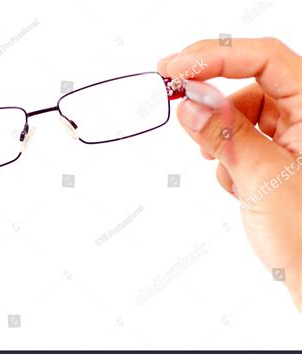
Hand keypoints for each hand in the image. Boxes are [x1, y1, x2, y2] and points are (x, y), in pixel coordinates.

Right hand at [158, 37, 301, 310]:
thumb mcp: (263, 177)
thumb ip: (224, 133)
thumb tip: (189, 101)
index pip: (266, 59)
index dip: (216, 56)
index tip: (173, 67)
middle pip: (251, 87)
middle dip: (216, 106)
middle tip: (180, 109)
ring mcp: (294, 138)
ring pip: (243, 118)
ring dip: (223, 141)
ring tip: (229, 173)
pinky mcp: (279, 157)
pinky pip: (243, 142)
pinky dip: (230, 160)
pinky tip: (238, 186)